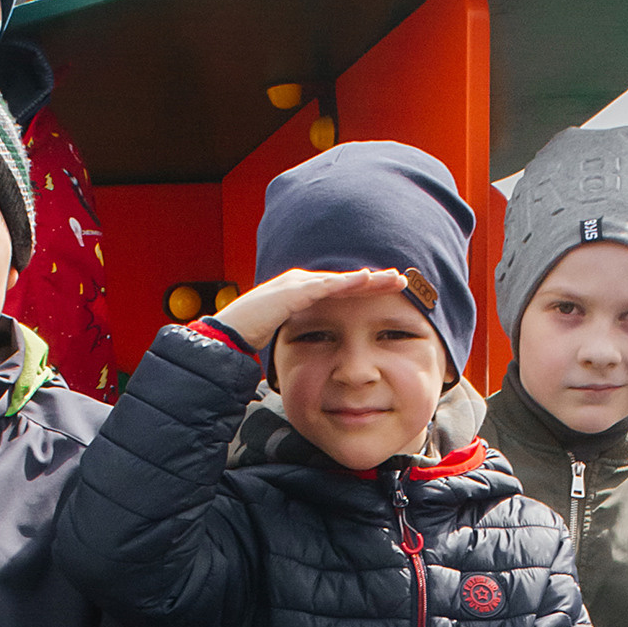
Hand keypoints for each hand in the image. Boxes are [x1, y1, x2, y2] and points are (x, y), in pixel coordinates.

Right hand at [199, 263, 406, 354]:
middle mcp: (301, 282)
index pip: (340, 289)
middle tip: (401, 279)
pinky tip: (366, 280)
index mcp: (301, 292)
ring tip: (393, 278)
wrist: (226, 334)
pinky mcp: (292, 292)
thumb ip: (305, 334)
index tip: (389, 292)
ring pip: (340, 280)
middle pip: (344, 280)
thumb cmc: (252, 338)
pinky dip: (347, 283)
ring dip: (368, 279)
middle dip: (374, 280)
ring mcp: (296, 285)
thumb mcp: (287, 335)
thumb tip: (321, 347)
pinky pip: (325, 286)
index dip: (366, 290)